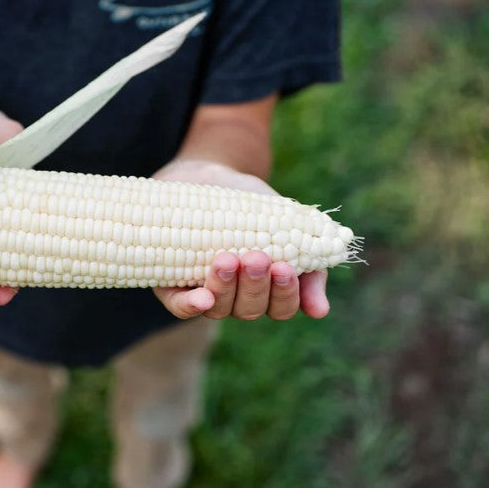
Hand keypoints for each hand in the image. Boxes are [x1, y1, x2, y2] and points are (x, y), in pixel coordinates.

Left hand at [151, 158, 329, 321]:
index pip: (280, 307)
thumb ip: (306, 257)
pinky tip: (201, 298)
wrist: (202, 176)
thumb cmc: (248, 201)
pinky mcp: (168, 285)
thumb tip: (319, 311)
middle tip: (256, 257)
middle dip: (255, 285)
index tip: (285, 268)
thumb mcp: (281, 221)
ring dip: (225, 288)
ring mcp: (201, 292)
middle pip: (249, 309)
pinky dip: (191, 305)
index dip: (285, 295)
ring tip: (227, 258)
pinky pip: (180, 306)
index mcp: (265, 287)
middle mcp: (234, 297)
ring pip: (218, 308)